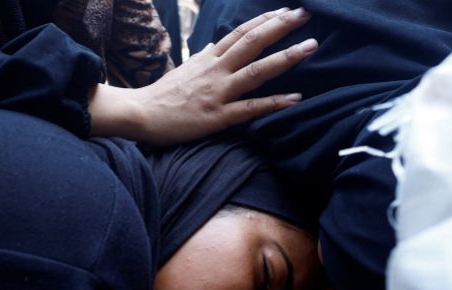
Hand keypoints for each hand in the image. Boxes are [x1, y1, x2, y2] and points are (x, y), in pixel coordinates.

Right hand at [89, 7, 316, 144]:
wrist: (141, 114)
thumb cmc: (162, 95)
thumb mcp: (184, 68)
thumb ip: (204, 56)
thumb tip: (216, 43)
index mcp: (208, 58)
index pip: (241, 33)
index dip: (265, 20)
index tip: (286, 10)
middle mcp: (216, 70)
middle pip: (252, 42)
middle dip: (281, 27)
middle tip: (305, 15)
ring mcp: (218, 92)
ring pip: (256, 71)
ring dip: (286, 58)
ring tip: (311, 47)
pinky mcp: (217, 116)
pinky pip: (250, 109)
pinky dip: (274, 103)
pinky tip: (295, 98)